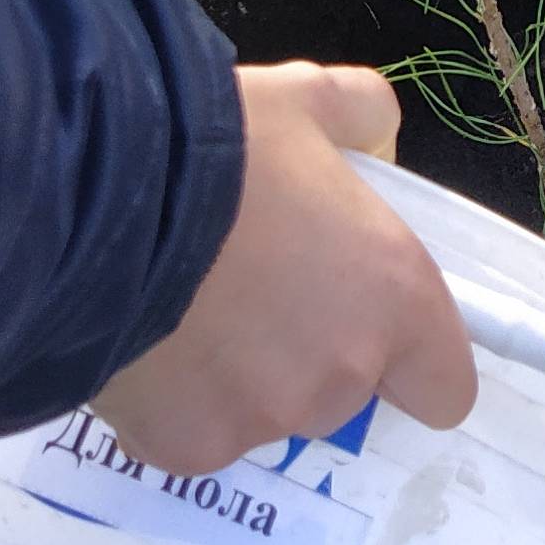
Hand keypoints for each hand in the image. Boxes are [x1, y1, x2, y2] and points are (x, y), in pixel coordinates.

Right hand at [93, 64, 476, 473]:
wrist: (97, 200)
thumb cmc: (219, 144)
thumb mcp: (304, 96)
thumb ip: (360, 116)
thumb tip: (375, 139)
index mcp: (392, 297)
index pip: (446, 387)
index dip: (414, 360)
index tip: (372, 327)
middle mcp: (341, 375)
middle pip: (343, 391)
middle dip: (307, 350)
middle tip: (250, 285)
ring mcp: (262, 421)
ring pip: (264, 411)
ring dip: (239, 375)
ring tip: (185, 305)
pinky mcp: (186, 448)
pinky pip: (191, 431)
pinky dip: (173, 400)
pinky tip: (143, 340)